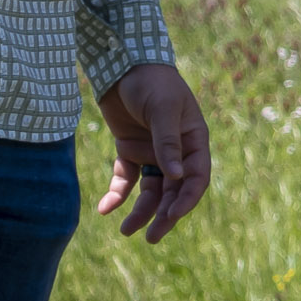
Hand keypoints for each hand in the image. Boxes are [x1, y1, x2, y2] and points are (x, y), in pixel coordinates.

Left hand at [95, 64, 211, 240]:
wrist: (122, 62)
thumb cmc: (151, 81)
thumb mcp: (162, 108)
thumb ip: (168, 142)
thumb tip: (175, 177)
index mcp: (193, 142)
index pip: (196, 178)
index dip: (186, 199)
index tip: (170, 216)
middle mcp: (175, 152)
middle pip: (173, 191)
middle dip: (163, 215)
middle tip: (151, 238)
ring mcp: (152, 152)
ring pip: (149, 191)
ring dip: (140, 211)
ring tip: (125, 230)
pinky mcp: (129, 150)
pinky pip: (125, 179)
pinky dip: (117, 194)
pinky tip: (105, 208)